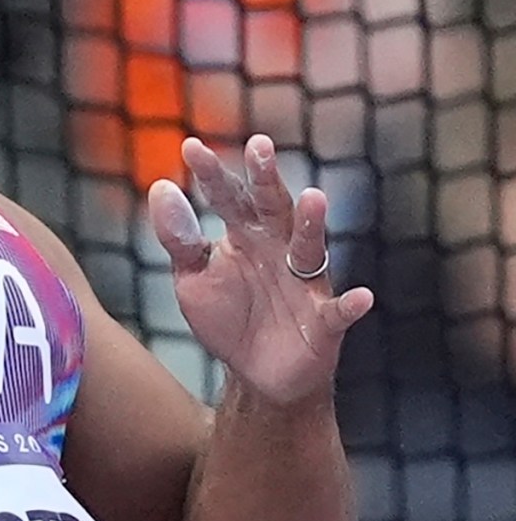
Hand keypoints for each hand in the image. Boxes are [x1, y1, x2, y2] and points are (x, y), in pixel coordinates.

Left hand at [147, 135, 375, 405]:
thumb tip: (161, 186)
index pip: (228, 198)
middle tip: (259, 145)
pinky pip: (339, 311)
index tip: (190, 146)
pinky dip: (351, 305)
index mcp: (246, 237)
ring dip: (313, 224)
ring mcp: (304, 283)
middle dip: (267, 179)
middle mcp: (279, 250)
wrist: (255, 376)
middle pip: (274, 208)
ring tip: (313, 198)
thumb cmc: (227, 319)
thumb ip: (179, 238)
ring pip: (311, 248)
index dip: (211, 174)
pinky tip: (359, 297)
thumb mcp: (192, 278)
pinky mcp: (324, 321)